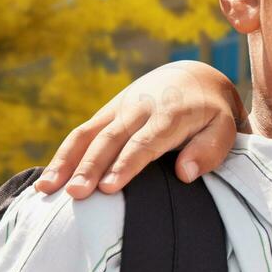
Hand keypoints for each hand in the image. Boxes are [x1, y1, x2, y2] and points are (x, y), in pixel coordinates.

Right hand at [35, 61, 244, 198]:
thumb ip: (210, 149)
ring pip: (87, 134)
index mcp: (170, 114)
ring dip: (66, 162)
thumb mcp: (226, 128)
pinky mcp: (106, 113)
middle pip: (111, 139)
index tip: (110, 187)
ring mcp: (118, 109)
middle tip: (75, 194)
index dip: (126, 164)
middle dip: (91, 167)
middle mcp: (139, 109)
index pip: (145, 142)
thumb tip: (184, 174)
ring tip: (47, 190)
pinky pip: (80, 134)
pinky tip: (46, 181)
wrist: (194, 78)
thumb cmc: (212, 113)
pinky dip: (62, 156)